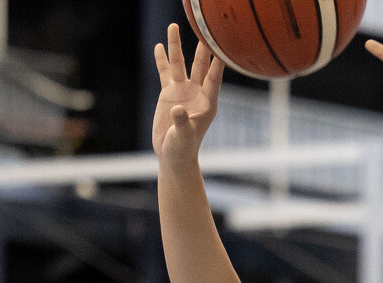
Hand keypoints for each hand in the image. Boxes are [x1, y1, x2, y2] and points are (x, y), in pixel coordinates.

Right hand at [153, 23, 223, 165]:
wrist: (173, 155)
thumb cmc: (182, 149)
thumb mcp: (183, 138)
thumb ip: (182, 123)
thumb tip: (177, 108)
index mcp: (207, 103)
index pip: (214, 79)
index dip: (218, 63)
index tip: (222, 47)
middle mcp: (197, 93)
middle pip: (200, 65)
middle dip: (202, 48)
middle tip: (205, 29)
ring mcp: (183, 91)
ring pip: (180, 64)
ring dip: (176, 46)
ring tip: (173, 26)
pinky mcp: (170, 93)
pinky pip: (165, 72)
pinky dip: (162, 59)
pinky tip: (160, 46)